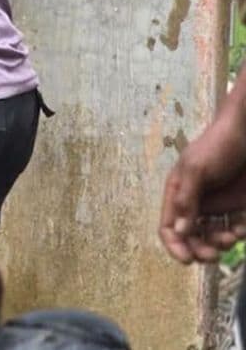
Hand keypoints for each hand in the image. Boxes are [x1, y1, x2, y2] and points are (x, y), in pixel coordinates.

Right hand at [159, 94, 245, 262]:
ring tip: (234, 236)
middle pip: (190, 237)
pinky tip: (242, 227)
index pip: (168, 227)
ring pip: (212, 237)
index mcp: (177, 192)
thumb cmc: (219, 146)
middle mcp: (194, 202)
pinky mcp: (235, 207)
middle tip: (215, 255)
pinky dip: (236, 234)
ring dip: (221, 243)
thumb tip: (179, 231)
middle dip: (201, 249)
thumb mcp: (197, 169)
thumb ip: (187, 199)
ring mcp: (215, 205)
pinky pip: (232, 229)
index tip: (188, 260)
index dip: (174, 246)